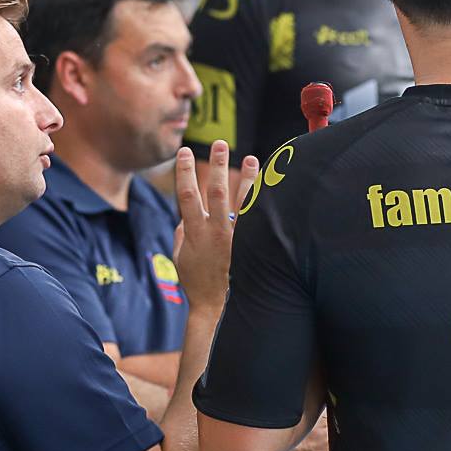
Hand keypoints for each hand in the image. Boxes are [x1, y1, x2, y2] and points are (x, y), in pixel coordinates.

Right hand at [172, 142, 257, 311]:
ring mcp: (235, 236)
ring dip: (245, 176)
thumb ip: (180, 235)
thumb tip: (183, 218)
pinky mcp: (250, 244)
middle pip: (216, 189)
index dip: (184, 171)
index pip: (186, 193)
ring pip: (241, 200)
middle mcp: (215, 230)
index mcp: (194, 231)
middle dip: (217, 164)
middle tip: (220, 143)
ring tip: (249, 158)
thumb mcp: (180, 259)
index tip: (184, 152)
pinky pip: (257, 218)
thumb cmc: (198, 284)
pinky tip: (270, 188)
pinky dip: (261, 202)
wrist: (219, 307)